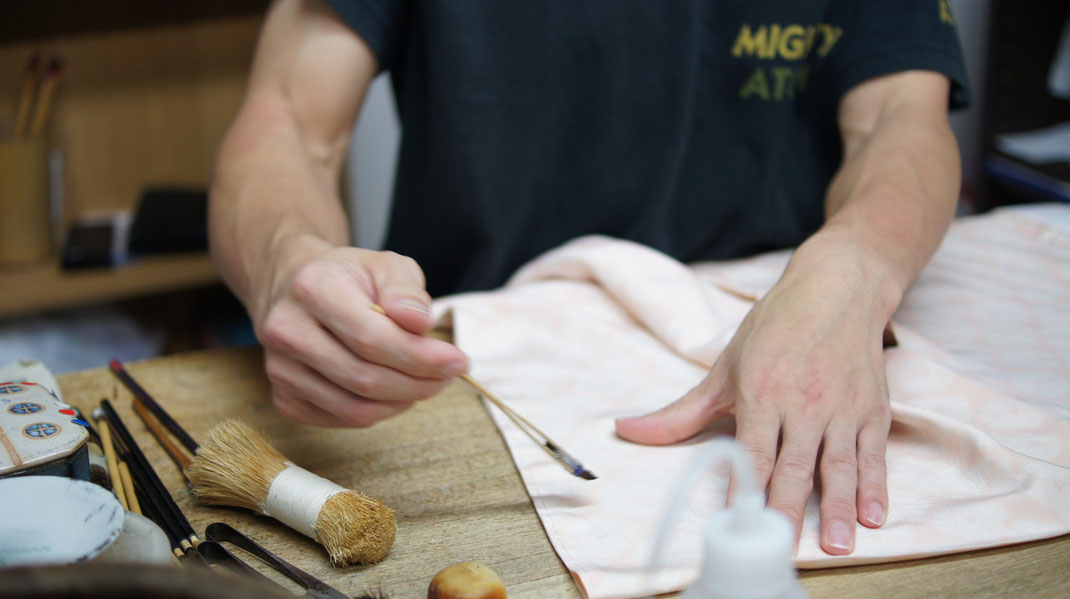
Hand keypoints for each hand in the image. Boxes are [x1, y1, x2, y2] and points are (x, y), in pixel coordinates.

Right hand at [252, 237, 468, 426]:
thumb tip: (419, 323)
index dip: (420, 357)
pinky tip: (395, 391)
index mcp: (313, 289)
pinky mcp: (283, 399)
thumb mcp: (386, 265)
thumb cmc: (351, 279)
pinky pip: (341, 420)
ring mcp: (280, 370)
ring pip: (355, 409)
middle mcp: (286, 331)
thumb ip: (406, 290)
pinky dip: (379, 412)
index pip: (371, 338)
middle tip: (449, 375)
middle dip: (419, 383)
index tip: (458, 360)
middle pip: (364, 379)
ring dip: (402, 401)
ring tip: (426, 382)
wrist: (298, 292)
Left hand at [616, 240, 893, 554]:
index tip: (740, 520)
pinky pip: (874, 454)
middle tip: (783, 545)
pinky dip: (876, 486)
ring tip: (839, 544)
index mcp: (762, 393)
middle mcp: (804, 403)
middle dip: (791, 509)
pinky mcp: (872, 409)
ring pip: (839, 465)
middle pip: (795, 466)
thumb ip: (680, 412)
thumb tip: (627, 430)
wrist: (836, 289)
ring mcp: (841, 407)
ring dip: (840, 506)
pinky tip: (874, 517)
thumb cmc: (775, 328)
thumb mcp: (724, 368)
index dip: (747, 488)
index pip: (753, 451)